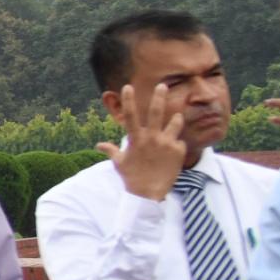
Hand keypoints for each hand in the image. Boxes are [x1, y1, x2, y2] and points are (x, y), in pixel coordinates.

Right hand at [108, 80, 189, 200]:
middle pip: (157, 112)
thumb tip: (99, 145)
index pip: (130, 115)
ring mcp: (166, 144)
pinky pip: (180, 143)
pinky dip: (176, 147)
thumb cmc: (132, 177)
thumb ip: (111, 150)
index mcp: (136, 139)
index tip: (127, 86)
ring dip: (176, 120)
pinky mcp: (179, 151)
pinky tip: (172, 157)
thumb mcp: (119, 163)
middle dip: (159, 97)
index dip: (128, 100)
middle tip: (163, 85)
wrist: (148, 194)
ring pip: (175, 124)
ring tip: (177, 117)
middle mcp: (152, 138)